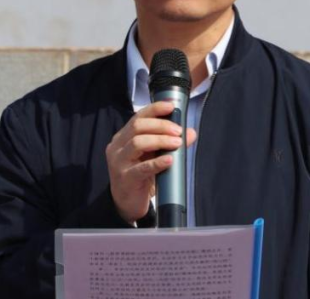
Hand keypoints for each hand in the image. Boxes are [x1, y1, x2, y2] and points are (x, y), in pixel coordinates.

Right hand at [105, 101, 197, 223]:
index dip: (155, 109)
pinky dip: (157, 162)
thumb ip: (170, 142)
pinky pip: (142, 168)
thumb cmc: (140, 175)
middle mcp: (118, 146)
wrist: (126, 203)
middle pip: (137, 127)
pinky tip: (169, 160)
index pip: (138, 117)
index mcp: (123, 137)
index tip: (171, 107)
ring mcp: (119, 162)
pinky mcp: (125, 178)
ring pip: (138, 142)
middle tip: (178, 131)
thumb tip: (190, 132)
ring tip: (176, 143)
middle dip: (161, 125)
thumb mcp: (154, 156)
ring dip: (160, 140)